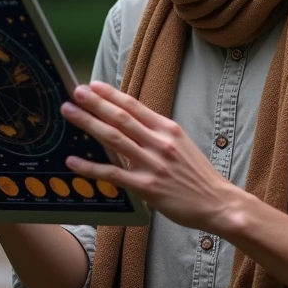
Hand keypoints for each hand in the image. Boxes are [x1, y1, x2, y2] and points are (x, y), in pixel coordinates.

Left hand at [60, 81, 241, 233]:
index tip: (93, 85)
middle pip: (121, 118)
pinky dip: (91, 167)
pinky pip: (113, 173)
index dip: (112, 94)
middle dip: (95, 103)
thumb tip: (129, 122)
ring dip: (89, 124)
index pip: (134, 106)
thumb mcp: (181, 144)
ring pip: (114, 139)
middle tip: (75, 92)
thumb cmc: (197, 175)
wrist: (216, 202)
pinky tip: (73, 162)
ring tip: (70, 113)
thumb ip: (156, 133)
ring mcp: (153, 164)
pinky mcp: (147, 186)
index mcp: (168, 129)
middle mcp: (160, 142)